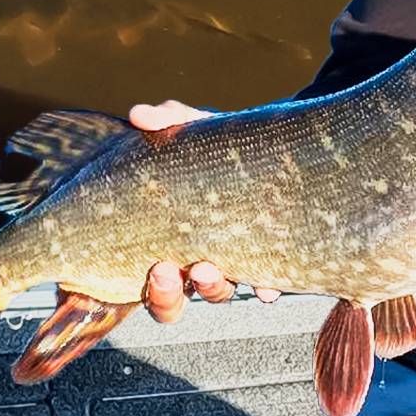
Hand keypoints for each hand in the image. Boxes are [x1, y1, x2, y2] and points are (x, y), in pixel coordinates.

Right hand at [127, 103, 284, 316]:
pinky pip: (267, 286)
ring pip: (218, 293)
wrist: (277, 144)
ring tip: (208, 268)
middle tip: (167, 270)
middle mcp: (199, 260)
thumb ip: (168, 122)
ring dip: (210, 287)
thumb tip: (138, 114)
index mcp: (173, 240)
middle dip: (168, 294)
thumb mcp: (194, 132)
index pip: (155, 283)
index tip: (156, 266)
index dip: (155, 289)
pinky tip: (265, 285)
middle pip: (176, 300)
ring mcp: (235, 262)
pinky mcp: (272, 258)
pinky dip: (265, 287)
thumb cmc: (222, 146)